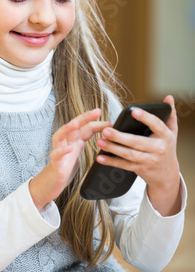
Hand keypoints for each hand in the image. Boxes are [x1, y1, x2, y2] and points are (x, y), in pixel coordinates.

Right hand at [29, 109, 111, 210]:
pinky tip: (70, 148)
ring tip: (76, 124)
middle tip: (97, 111)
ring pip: (60, 135)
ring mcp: (59, 150)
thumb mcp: (79, 149)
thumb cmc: (67, 164)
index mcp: (74, 139)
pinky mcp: (55, 162)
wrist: (55, 181)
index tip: (111, 123)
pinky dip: (62, 150)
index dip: (98, 124)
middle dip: (84, 117)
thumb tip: (106, 133)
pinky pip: (56, 154)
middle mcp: (66, 141)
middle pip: (73, 125)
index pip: (86, 127)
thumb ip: (86, 139)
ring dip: (67, 128)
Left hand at [96, 95, 180, 215]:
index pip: (157, 125)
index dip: (146, 118)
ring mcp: (149, 161)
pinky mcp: (140, 169)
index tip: (134, 111)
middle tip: (105, 130)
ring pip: (129, 154)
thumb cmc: (166, 147)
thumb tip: (168, 97)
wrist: (167, 174)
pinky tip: (100, 157)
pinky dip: (112, 162)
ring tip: (100, 141)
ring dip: (113, 148)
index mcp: (166, 136)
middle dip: (120, 137)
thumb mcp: (172, 131)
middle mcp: (158, 149)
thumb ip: (170, 113)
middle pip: (137, 142)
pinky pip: (124, 165)